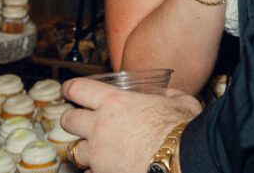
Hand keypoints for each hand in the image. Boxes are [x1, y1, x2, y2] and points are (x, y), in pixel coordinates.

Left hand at [61, 78, 200, 172]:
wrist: (185, 160)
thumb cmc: (183, 130)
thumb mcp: (180, 102)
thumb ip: (169, 95)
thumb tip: (168, 94)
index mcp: (114, 102)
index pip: (78, 89)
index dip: (70, 88)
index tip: (68, 90)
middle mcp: (100, 127)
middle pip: (68, 120)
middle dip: (71, 120)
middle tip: (78, 121)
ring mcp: (99, 155)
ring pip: (75, 151)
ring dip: (84, 149)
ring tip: (96, 150)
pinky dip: (95, 170)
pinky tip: (108, 167)